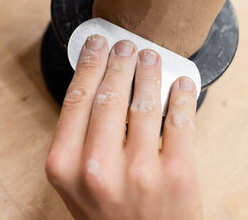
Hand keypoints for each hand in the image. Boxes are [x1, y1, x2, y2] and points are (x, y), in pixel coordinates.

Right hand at [46, 36, 202, 218]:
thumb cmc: (107, 217)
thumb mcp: (75, 185)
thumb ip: (78, 141)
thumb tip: (98, 83)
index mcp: (65, 167)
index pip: (77, 98)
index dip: (89, 64)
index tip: (97, 45)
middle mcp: (98, 169)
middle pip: (109, 96)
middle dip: (120, 63)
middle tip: (126, 46)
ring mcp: (141, 173)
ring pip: (145, 103)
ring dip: (149, 72)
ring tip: (151, 58)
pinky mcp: (178, 176)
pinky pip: (180, 121)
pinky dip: (182, 95)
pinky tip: (181, 82)